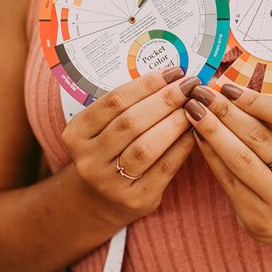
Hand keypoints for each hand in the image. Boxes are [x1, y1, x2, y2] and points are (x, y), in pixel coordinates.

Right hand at [61, 67, 199, 225]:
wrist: (102, 200)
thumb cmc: (110, 151)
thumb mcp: (104, 128)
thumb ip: (128, 106)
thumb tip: (171, 77)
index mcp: (76, 134)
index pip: (114, 101)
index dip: (146, 84)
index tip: (173, 72)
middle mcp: (89, 159)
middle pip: (131, 122)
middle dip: (165, 100)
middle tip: (189, 85)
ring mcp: (110, 183)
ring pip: (146, 146)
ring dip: (175, 122)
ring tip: (193, 106)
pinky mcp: (135, 199)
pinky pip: (164, 168)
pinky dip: (182, 146)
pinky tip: (194, 131)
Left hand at [184, 83, 271, 250]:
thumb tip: (230, 90)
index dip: (252, 99)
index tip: (227, 87)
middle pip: (258, 137)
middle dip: (226, 111)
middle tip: (202, 93)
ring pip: (240, 158)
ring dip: (212, 130)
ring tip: (194, 110)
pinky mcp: (258, 219)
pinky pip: (228, 179)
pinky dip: (210, 154)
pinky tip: (199, 136)